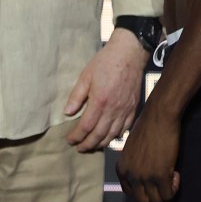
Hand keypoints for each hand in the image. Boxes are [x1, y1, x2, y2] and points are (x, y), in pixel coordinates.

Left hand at [64, 28, 147, 150]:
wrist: (129, 53)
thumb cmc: (105, 62)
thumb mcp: (86, 75)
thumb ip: (76, 96)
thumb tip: (67, 112)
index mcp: (99, 102)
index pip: (86, 126)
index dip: (77, 136)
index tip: (69, 140)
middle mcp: (113, 110)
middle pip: (99, 135)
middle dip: (88, 144)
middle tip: (79, 148)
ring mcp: (125, 111)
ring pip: (112, 135)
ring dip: (101, 143)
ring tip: (92, 145)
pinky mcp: (133, 108)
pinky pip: (125, 128)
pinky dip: (116, 136)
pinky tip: (110, 136)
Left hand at [116, 102, 180, 201]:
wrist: (158, 116)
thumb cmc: (146, 127)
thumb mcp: (131, 149)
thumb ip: (133, 164)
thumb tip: (141, 178)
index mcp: (122, 168)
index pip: (129, 193)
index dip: (143, 191)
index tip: (152, 184)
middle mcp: (130, 175)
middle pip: (142, 201)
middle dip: (154, 197)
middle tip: (163, 186)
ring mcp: (145, 177)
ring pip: (156, 200)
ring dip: (166, 192)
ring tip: (170, 176)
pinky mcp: (160, 176)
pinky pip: (168, 194)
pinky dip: (174, 187)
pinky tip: (175, 174)